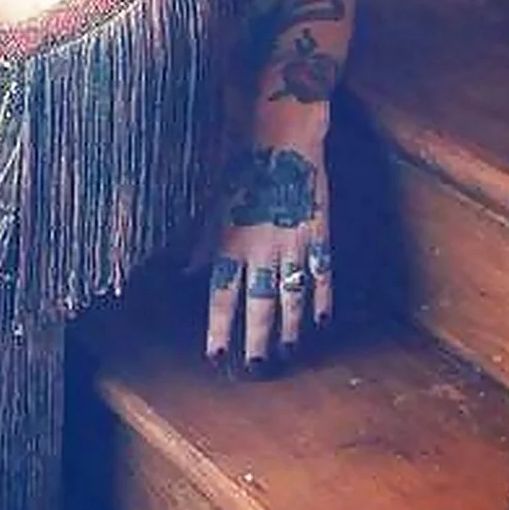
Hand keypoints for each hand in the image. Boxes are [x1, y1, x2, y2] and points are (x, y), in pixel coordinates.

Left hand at [203, 144, 332, 373]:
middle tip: (256, 368)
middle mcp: (261, 251)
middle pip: (259, 306)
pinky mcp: (320, 237)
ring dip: (289, 329)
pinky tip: (321, 323)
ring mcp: (293, 246)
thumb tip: (185, 273)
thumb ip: (203, 245)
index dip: (219, 329)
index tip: (215, 356)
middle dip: (257, 340)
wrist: (283, 142)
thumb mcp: (214, 208)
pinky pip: (323, 277)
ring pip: (292, 298)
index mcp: (230, 244)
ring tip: (287, 354)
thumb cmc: (241, 172)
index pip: (222, 297)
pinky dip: (323, 301)